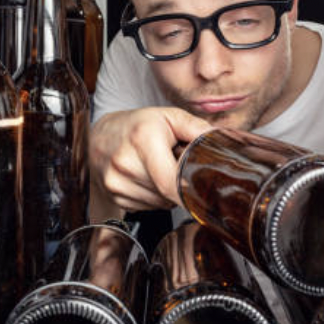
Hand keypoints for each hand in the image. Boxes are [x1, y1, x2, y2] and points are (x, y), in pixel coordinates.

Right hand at [89, 107, 211, 212]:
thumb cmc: (138, 125)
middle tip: (176, 166)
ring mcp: (116, 182)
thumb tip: (223, 141)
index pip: (170, 182)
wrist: (100, 135)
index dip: (189, 192)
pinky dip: (154, 197)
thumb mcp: (169, 116)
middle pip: (169, 193)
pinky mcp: (114, 196)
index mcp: (143, 140)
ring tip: (159, 169)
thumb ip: (197, 128)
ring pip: (160, 203)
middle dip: (180, 184)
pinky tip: (147, 178)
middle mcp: (125, 163)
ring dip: (167, 192)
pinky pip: (148, 207)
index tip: (202, 193)